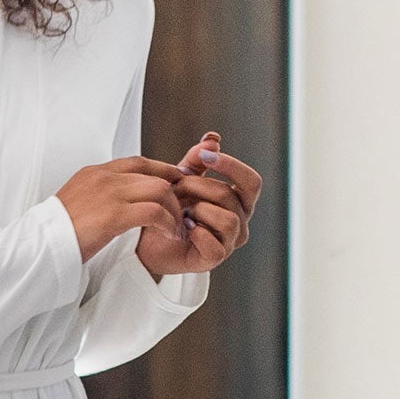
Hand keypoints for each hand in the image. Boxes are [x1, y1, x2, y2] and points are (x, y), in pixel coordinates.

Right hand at [54, 151, 195, 264]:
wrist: (39, 246)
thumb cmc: (56, 232)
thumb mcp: (76, 202)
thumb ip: (97, 196)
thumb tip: (116, 203)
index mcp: (94, 173)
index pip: (138, 163)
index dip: (162, 170)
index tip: (176, 182)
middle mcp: (104, 178)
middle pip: (154, 176)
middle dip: (173, 194)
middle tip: (181, 211)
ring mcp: (109, 194)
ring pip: (159, 190)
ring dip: (173, 210)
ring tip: (175, 226)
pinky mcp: (113, 215)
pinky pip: (154, 212)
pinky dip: (167, 222)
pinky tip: (168, 233)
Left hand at [134, 130, 261, 279]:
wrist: (148, 239)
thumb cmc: (171, 208)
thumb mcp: (183, 178)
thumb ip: (197, 159)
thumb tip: (213, 138)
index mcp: (239, 200)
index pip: (251, 181)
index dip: (231, 166)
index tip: (206, 157)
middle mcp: (240, 221)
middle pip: (230, 196)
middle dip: (199, 186)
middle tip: (176, 187)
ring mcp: (230, 242)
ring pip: (228, 220)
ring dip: (198, 210)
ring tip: (181, 211)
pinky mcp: (215, 259)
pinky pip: (215, 245)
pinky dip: (197, 233)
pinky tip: (183, 228)